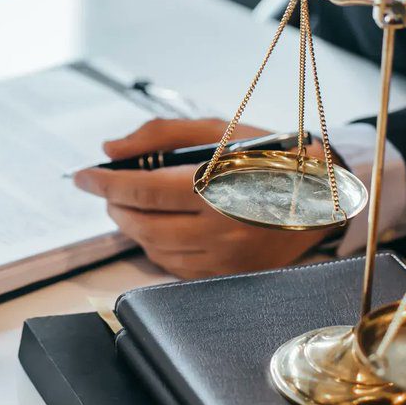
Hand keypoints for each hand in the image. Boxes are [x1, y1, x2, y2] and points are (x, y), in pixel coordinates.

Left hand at [72, 119, 329, 278]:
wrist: (324, 193)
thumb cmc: (268, 155)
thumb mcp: (216, 130)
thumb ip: (160, 135)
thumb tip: (112, 148)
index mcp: (215, 185)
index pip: (141, 189)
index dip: (104, 182)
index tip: (81, 175)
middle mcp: (219, 227)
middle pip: (141, 224)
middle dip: (113, 205)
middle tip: (106, 188)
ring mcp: (225, 256)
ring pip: (154, 249)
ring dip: (132, 227)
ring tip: (131, 205)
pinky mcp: (230, 274)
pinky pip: (176, 268)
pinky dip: (158, 248)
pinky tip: (160, 228)